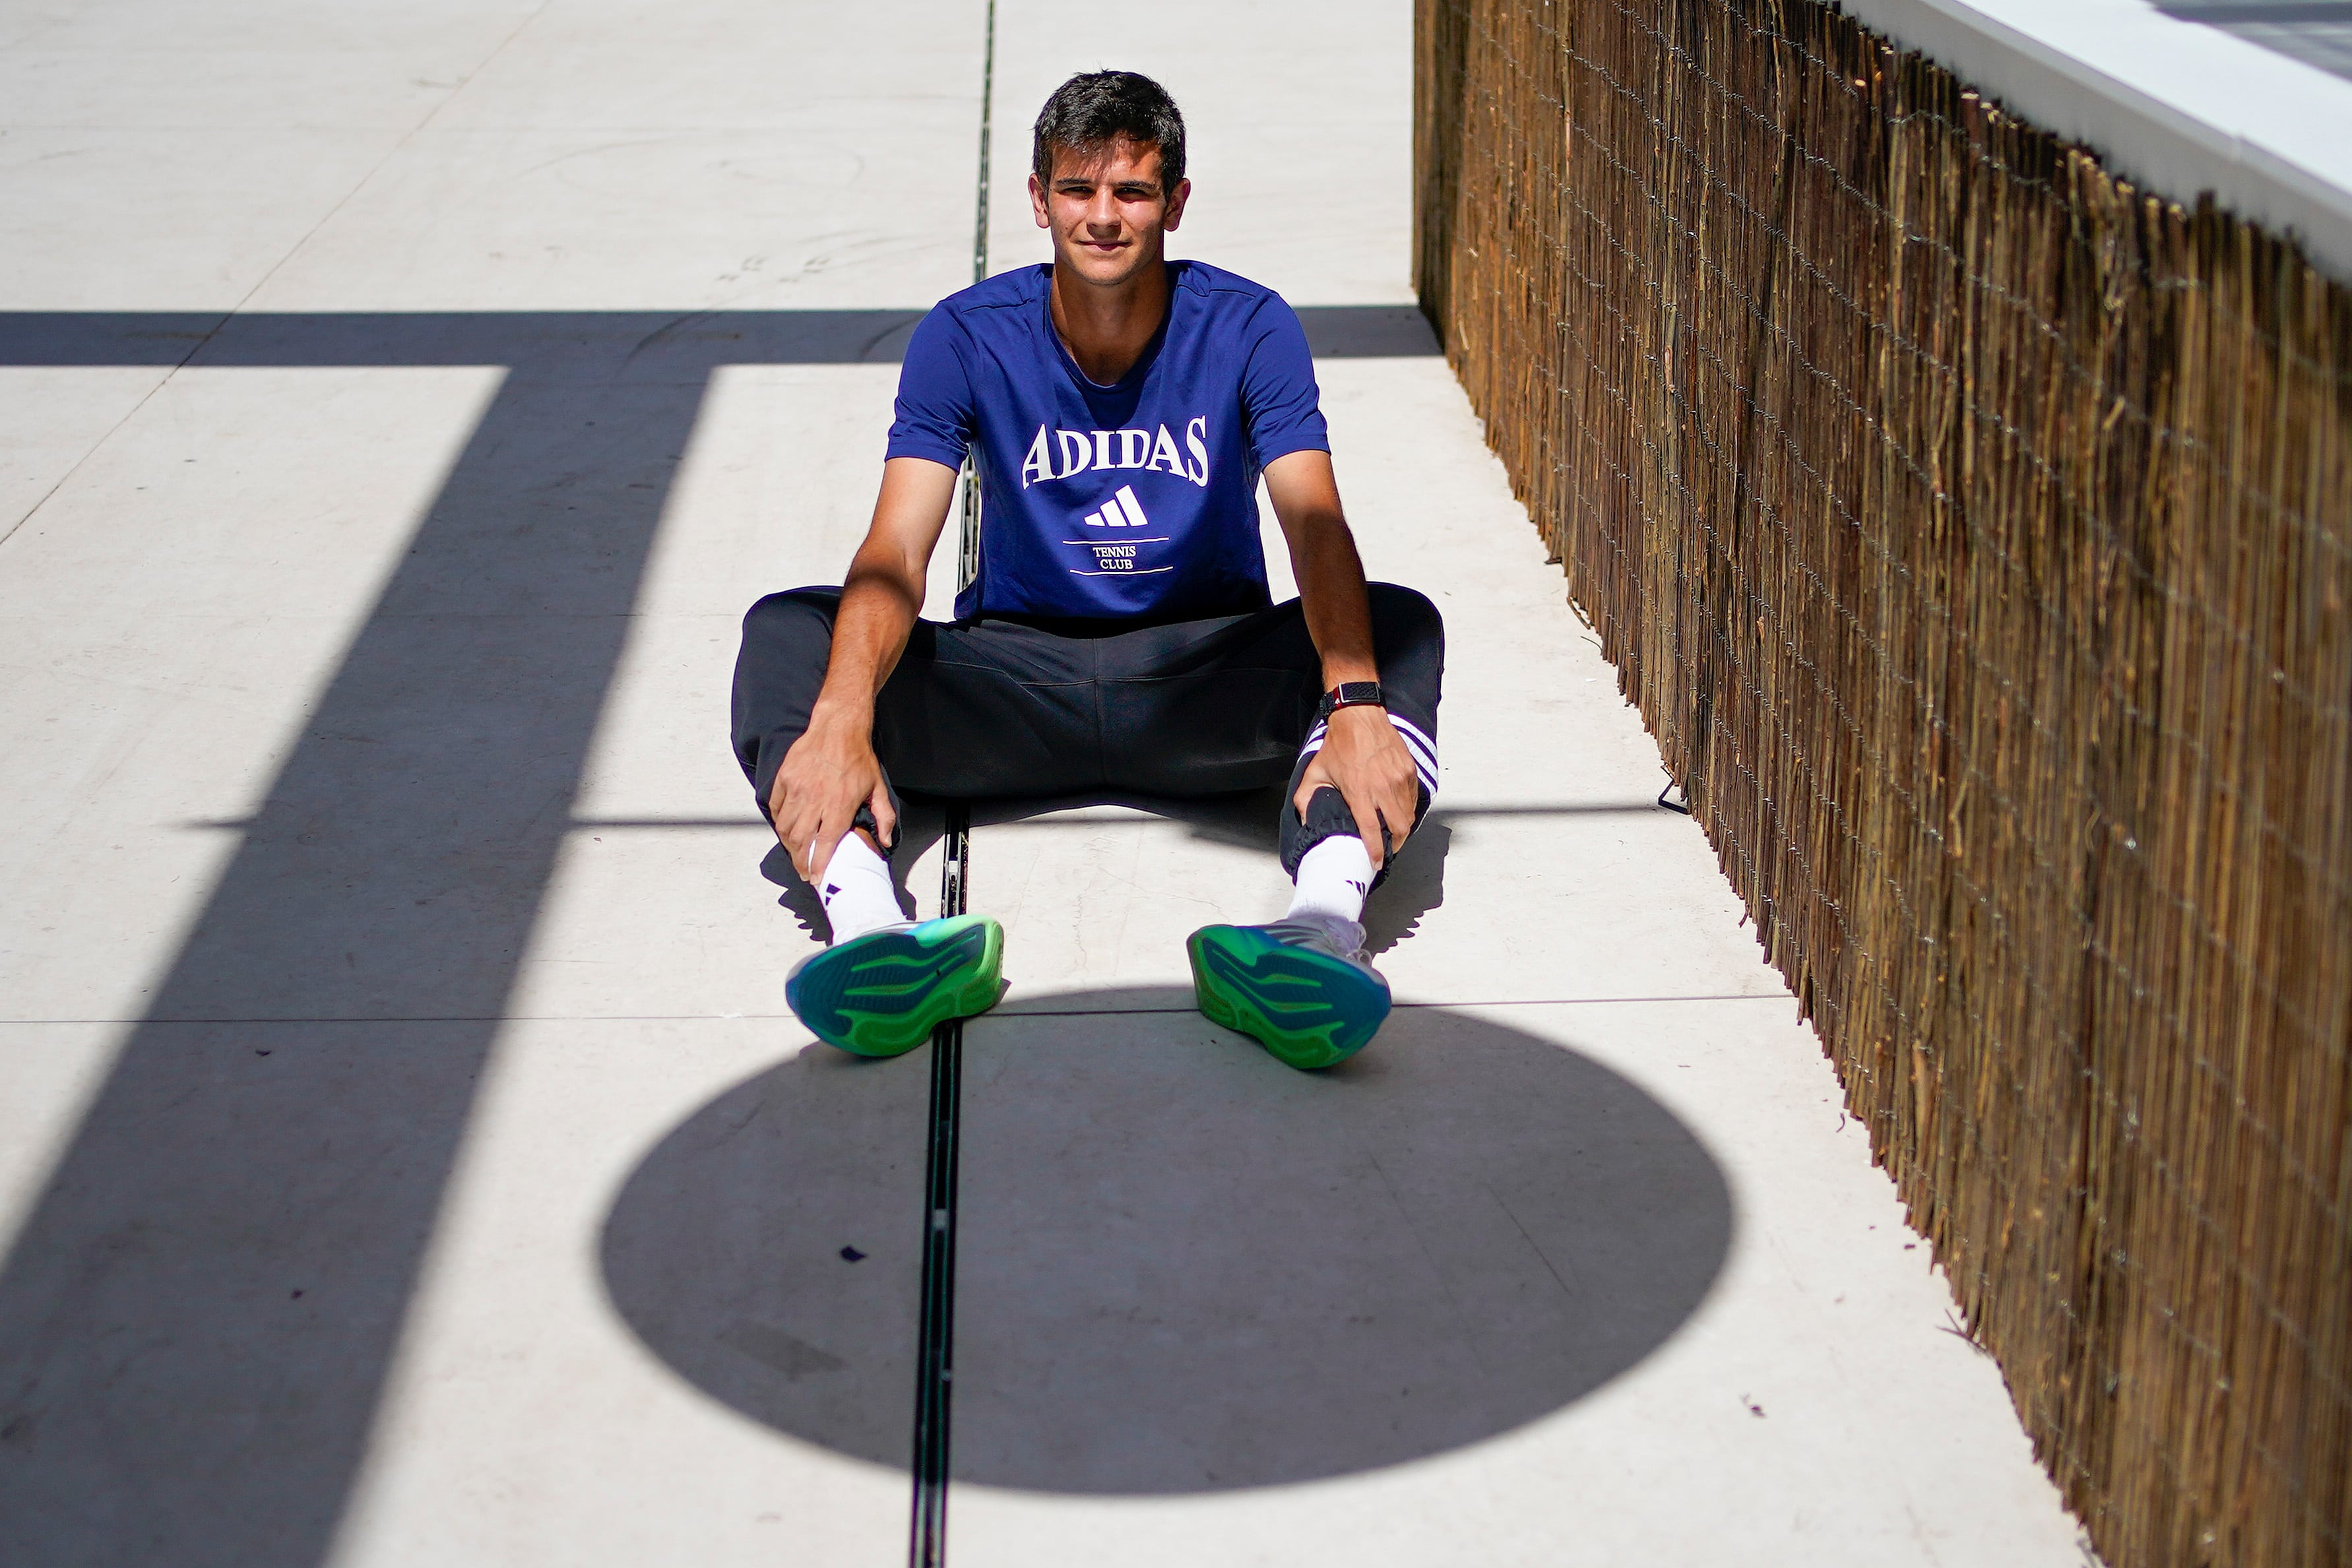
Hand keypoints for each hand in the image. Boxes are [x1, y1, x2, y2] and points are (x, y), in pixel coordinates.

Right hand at [768, 706, 896, 881]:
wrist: (838, 727)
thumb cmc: (859, 758)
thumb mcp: (877, 787)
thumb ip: (884, 817)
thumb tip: (885, 841)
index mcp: (838, 806)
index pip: (824, 844)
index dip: (818, 865)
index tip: (815, 878)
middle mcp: (815, 800)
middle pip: (801, 840)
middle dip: (800, 861)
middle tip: (803, 872)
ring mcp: (797, 789)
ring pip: (785, 827)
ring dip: (788, 845)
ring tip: (795, 854)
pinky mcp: (785, 778)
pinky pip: (776, 807)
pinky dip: (778, 821)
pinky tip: (785, 829)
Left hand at [1293, 704, 1418, 870]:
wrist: (1359, 716)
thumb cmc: (1338, 745)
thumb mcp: (1315, 772)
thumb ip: (1306, 798)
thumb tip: (1306, 820)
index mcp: (1359, 791)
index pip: (1371, 831)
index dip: (1375, 851)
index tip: (1376, 863)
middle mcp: (1382, 787)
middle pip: (1399, 828)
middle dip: (1395, 844)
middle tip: (1388, 849)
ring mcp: (1398, 778)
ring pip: (1408, 814)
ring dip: (1402, 828)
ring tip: (1393, 833)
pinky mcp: (1408, 770)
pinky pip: (1412, 798)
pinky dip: (1407, 808)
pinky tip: (1398, 810)